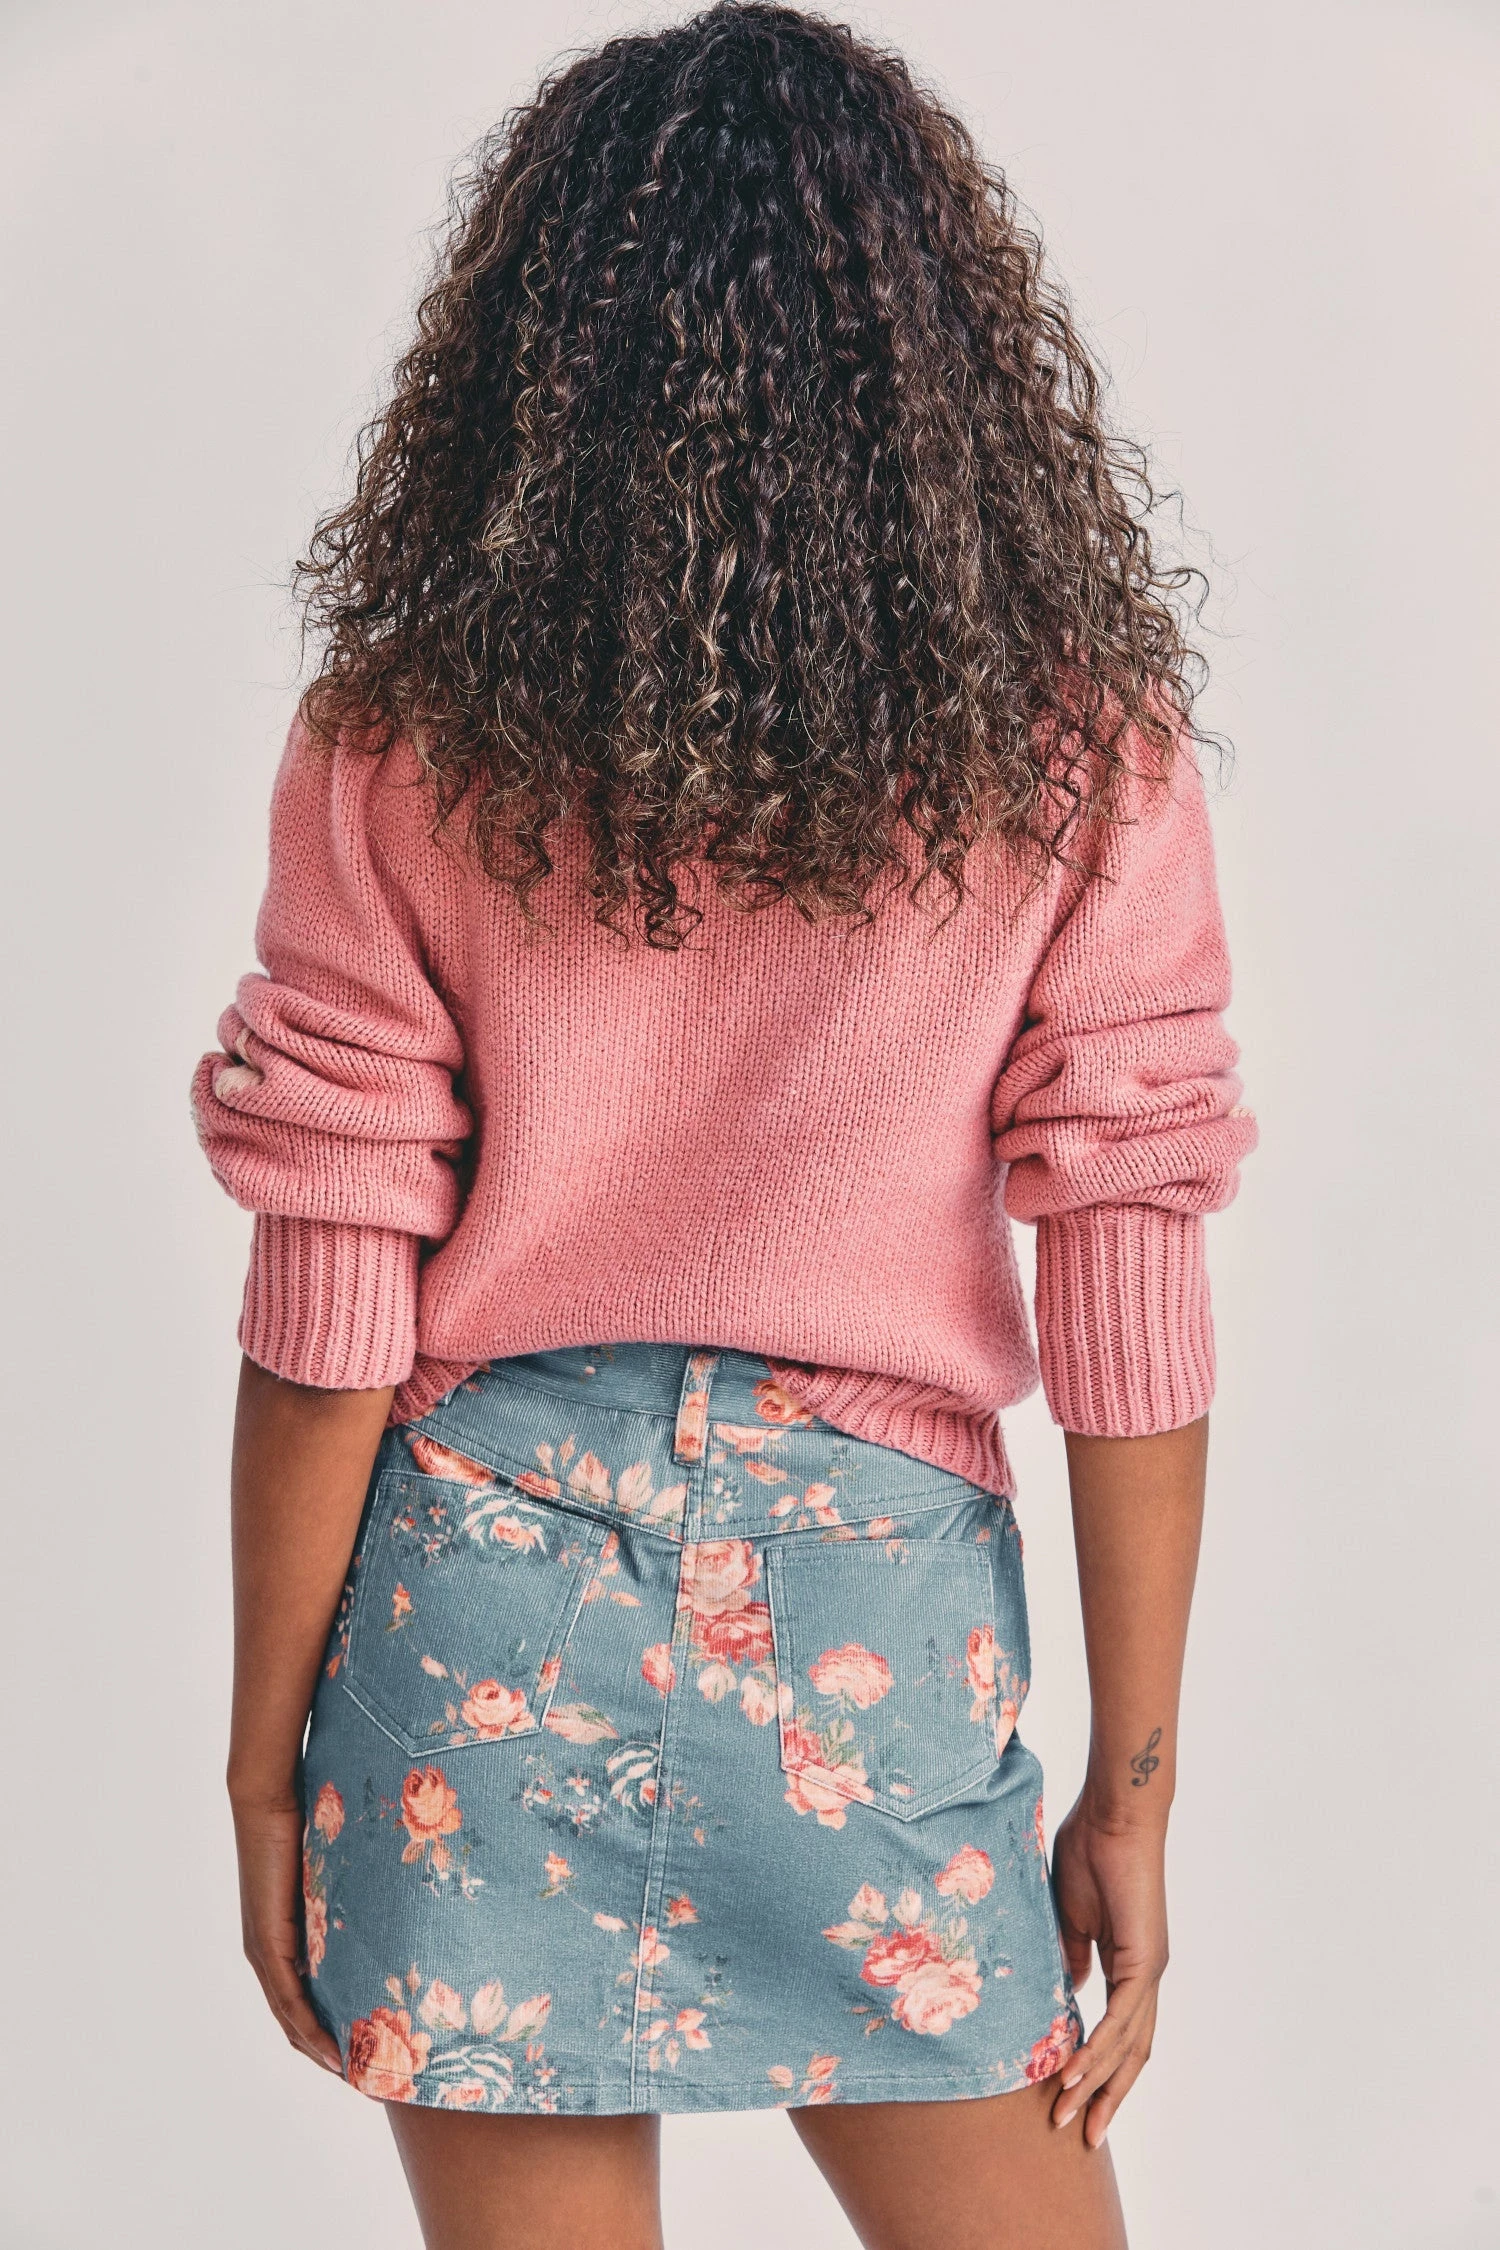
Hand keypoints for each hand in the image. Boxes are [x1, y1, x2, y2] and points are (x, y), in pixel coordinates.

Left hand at [231, 1790, 343, 2076]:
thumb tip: (402, 1894)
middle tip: (370, 2083)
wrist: (269, 1798)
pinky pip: (289, 1999)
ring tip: (358, 2079)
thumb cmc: (306, 1821)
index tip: (367, 2056)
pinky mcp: (267, 1943)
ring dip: (322, 2052)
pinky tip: (333, 2053)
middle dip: (331, 2055)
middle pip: (297, 2024)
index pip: (305, 2002)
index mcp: (285, 1939)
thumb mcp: (337, 1871)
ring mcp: (265, 1951)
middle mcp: (268, 1953)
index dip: (332, 2034)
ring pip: (292, 2020)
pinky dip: (310, 2031)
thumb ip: (356, 1892)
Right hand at [1048, 1797, 1168, 2146]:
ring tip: (1066, 2115)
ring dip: (1097, 2084)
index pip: (1118, 2033)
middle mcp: (1146, 1977)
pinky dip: (1098, 2050)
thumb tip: (1068, 1993)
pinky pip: (1121, 2019)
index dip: (1098, 2070)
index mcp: (1129, 1966)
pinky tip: (1075, 2073)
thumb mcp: (1068, 1916)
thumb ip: (1070, 1957)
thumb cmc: (1089, 1852)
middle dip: (1105, 2097)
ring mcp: (1149, 1971)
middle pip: (1131, 2054)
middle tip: (1079, 2136)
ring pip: (1127, 2046)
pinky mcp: (1144, 1961)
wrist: (1114, 1815)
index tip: (1069, 2101)